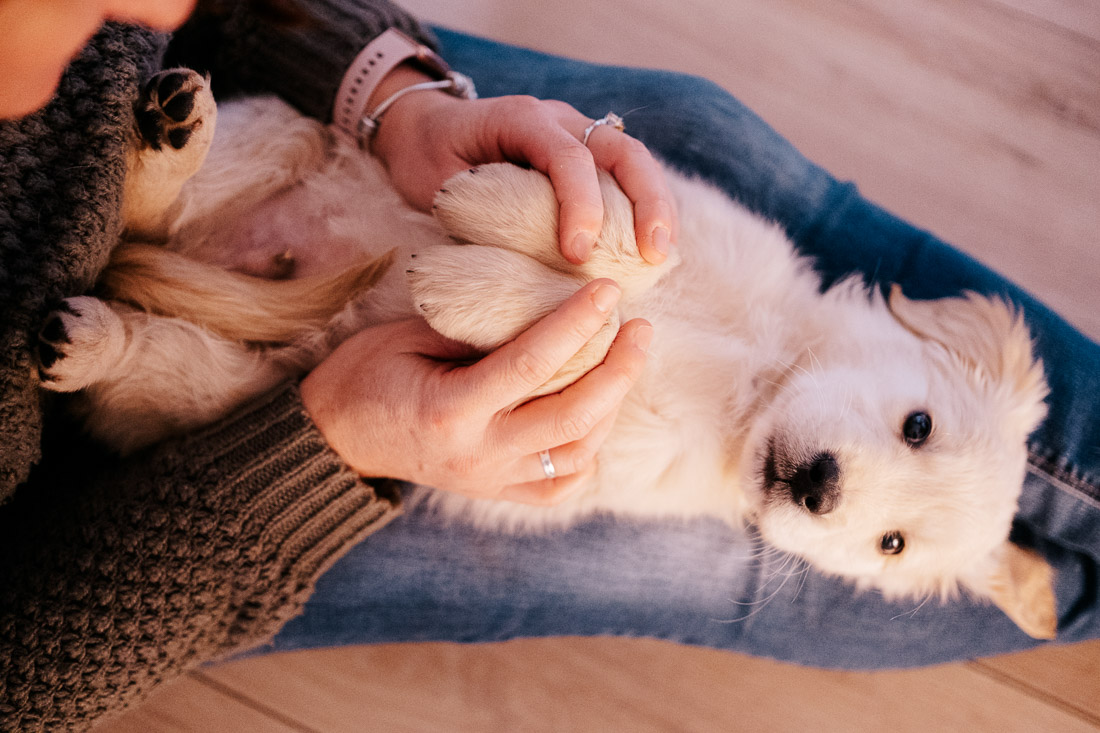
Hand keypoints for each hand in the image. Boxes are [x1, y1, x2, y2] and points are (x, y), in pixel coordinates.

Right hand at [300, 280, 651, 503]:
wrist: (336, 440)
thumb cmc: (368, 375)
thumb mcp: (409, 337)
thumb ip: (474, 329)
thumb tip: (544, 308)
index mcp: (452, 409)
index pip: (534, 363)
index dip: (578, 323)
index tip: (608, 291)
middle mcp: (481, 453)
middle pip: (573, 415)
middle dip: (619, 369)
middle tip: (640, 328)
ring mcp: (493, 480)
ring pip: (578, 452)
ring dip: (612, 405)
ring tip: (626, 361)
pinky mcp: (499, 494)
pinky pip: (562, 481)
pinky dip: (589, 448)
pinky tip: (598, 413)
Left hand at [368, 66, 678, 264]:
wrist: (425, 126)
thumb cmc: (429, 159)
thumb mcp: (439, 184)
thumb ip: (477, 212)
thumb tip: (513, 268)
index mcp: (522, 119)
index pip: (567, 158)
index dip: (581, 206)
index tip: (578, 255)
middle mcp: (559, 119)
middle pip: (621, 150)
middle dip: (645, 202)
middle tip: (654, 253)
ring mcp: (578, 131)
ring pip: (635, 159)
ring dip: (656, 205)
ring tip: (663, 254)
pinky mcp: (586, 154)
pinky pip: (627, 174)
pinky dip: (646, 206)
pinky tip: (652, 245)